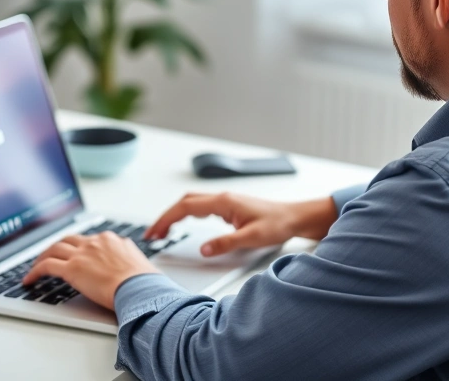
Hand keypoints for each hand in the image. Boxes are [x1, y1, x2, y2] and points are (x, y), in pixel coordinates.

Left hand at [22, 232, 159, 310]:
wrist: (140, 288)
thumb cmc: (143, 281)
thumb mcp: (137, 261)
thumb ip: (126, 256)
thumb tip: (126, 257)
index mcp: (110, 240)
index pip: (88, 240)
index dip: (78, 248)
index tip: (74, 255)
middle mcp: (94, 242)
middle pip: (68, 239)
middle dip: (57, 247)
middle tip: (49, 256)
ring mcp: (82, 254)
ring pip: (54, 249)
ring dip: (42, 257)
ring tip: (35, 267)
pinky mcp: (72, 269)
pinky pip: (46, 266)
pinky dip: (35, 271)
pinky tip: (29, 280)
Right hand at [144, 192, 337, 256]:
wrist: (295, 218)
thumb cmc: (278, 224)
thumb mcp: (251, 238)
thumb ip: (225, 243)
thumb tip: (203, 249)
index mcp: (223, 202)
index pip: (186, 207)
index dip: (166, 219)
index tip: (155, 232)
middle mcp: (222, 199)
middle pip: (184, 203)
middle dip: (165, 217)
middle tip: (153, 234)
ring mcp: (225, 202)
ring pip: (191, 203)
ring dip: (175, 215)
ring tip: (163, 231)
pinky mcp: (229, 207)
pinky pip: (201, 207)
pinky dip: (186, 215)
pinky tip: (185, 225)